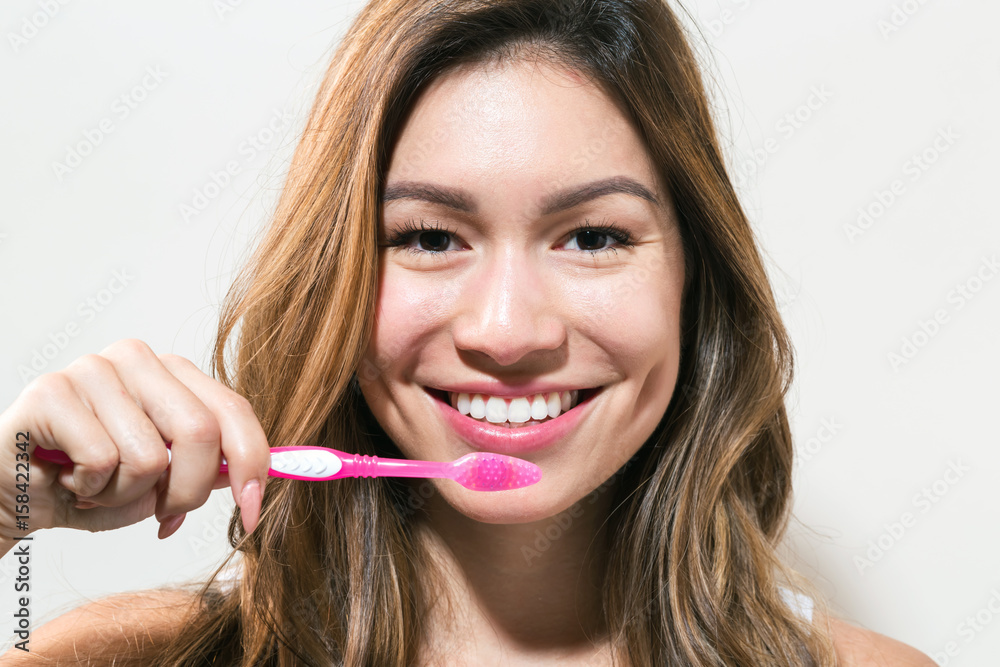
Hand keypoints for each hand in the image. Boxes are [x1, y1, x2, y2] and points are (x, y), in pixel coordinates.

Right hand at [0, 339, 268, 550]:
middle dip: (186, 492)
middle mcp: (138, 359)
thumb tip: (254, 479)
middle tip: (160, 512)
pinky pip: (102, 460)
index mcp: (174, 372)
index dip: (253, 464)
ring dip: (126, 495)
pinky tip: (70, 478)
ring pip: (149, 456)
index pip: (234, 410)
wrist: (16, 495)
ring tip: (99, 485)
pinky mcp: (52, 391)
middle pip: (200, 432)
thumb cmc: (94, 484)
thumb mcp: (165, 482)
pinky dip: (90, 489)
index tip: (253, 511)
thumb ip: (209, 470)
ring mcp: (93, 368)